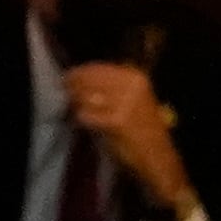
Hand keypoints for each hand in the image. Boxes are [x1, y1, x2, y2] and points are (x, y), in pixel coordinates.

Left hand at [66, 63, 197, 212]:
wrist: (155, 153)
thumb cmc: (139, 126)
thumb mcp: (129, 97)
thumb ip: (107, 86)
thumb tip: (75, 78)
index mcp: (136, 76)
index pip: (97, 68)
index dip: (78, 72)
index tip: (66, 77)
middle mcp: (133, 86)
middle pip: (88, 80)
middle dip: (73, 87)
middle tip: (65, 92)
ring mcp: (126, 102)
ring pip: (85, 96)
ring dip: (76, 103)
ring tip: (77, 108)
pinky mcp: (117, 121)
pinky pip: (86, 116)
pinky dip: (82, 119)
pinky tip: (85, 123)